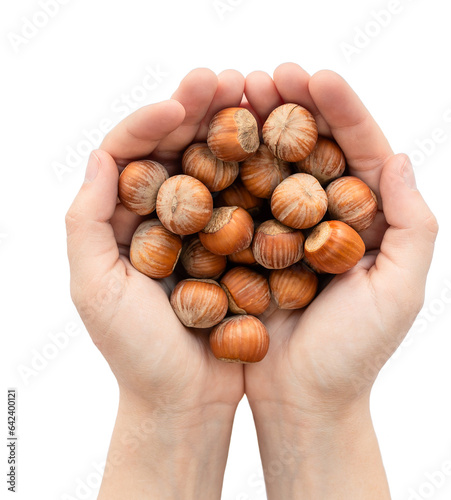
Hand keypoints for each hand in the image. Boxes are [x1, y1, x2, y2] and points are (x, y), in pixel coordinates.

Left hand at [65, 69, 247, 498]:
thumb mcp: (96, 288)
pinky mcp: (236, 248)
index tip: (183, 101)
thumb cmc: (138, 353)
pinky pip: (247, 201)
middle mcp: (161, 218)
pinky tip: (279, 145)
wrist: (187, 399)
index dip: (151, 120)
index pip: (130, 153)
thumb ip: (87, 221)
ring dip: (232, 131)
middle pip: (176, 151)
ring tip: (254, 95)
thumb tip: (102, 155)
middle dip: (198, 111)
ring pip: (215, 168)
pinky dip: (260, 171)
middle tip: (227, 78)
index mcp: (123, 221)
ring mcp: (202, 230)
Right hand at [243, 63, 437, 498]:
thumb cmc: (355, 353)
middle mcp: (325, 217)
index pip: (359, 151)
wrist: (301, 399)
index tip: (314, 76)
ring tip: (235, 94)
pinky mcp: (250, 247)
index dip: (340, 110)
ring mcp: (284, 229)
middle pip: (311, 149)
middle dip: (292, 107)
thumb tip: (399, 157)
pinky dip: (227, 170)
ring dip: (256, 128)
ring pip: (272, 167)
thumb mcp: (399, 290)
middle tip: (264, 75)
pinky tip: (209, 142)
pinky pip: (238, 201)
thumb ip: (412, 223)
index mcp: (367, 220)